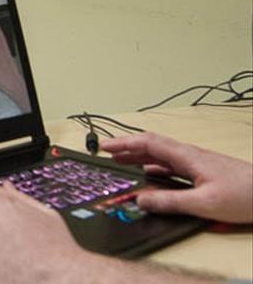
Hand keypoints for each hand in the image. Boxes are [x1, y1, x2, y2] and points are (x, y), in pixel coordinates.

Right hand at [101, 133, 252, 223]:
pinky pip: (173, 166)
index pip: (148, 143)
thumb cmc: (245, 195)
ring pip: (162, 156)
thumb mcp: (203, 203)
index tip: (105, 147)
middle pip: (153, 146)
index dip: (125, 143)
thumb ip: (170, 201)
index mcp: (187, 156)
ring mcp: (199, 163)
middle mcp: (191, 156)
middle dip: (128, 149)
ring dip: (141, 158)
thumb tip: (141, 200)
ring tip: (123, 164)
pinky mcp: (205, 173)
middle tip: (108, 155)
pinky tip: (152, 176)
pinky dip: (156, 168)